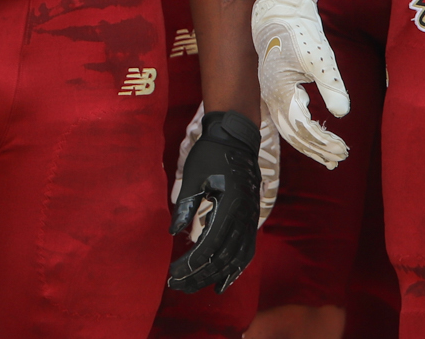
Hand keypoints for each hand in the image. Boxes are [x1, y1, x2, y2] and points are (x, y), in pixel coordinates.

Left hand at [167, 110, 261, 293]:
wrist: (237, 137)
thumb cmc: (211, 153)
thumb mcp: (193, 175)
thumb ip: (185, 205)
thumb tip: (173, 233)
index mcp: (229, 205)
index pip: (210, 245)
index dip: (192, 263)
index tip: (174, 273)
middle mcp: (244, 217)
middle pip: (222, 257)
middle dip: (199, 275)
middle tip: (177, 285)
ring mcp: (251, 219)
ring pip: (236, 258)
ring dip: (216, 275)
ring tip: (197, 287)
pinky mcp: (251, 219)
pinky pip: (246, 251)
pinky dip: (236, 268)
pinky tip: (223, 280)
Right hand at [251, 0, 349, 165]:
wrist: (280, 11)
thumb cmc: (300, 32)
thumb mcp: (320, 59)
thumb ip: (331, 87)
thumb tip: (342, 114)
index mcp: (280, 91)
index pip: (302, 128)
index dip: (322, 142)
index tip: (342, 150)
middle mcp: (272, 97)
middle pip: (293, 135)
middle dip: (316, 149)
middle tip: (339, 159)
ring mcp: (272, 94)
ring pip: (289, 129)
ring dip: (309, 144)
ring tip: (329, 158)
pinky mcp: (277, 88)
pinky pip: (288, 118)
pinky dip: (303, 130)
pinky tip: (317, 133)